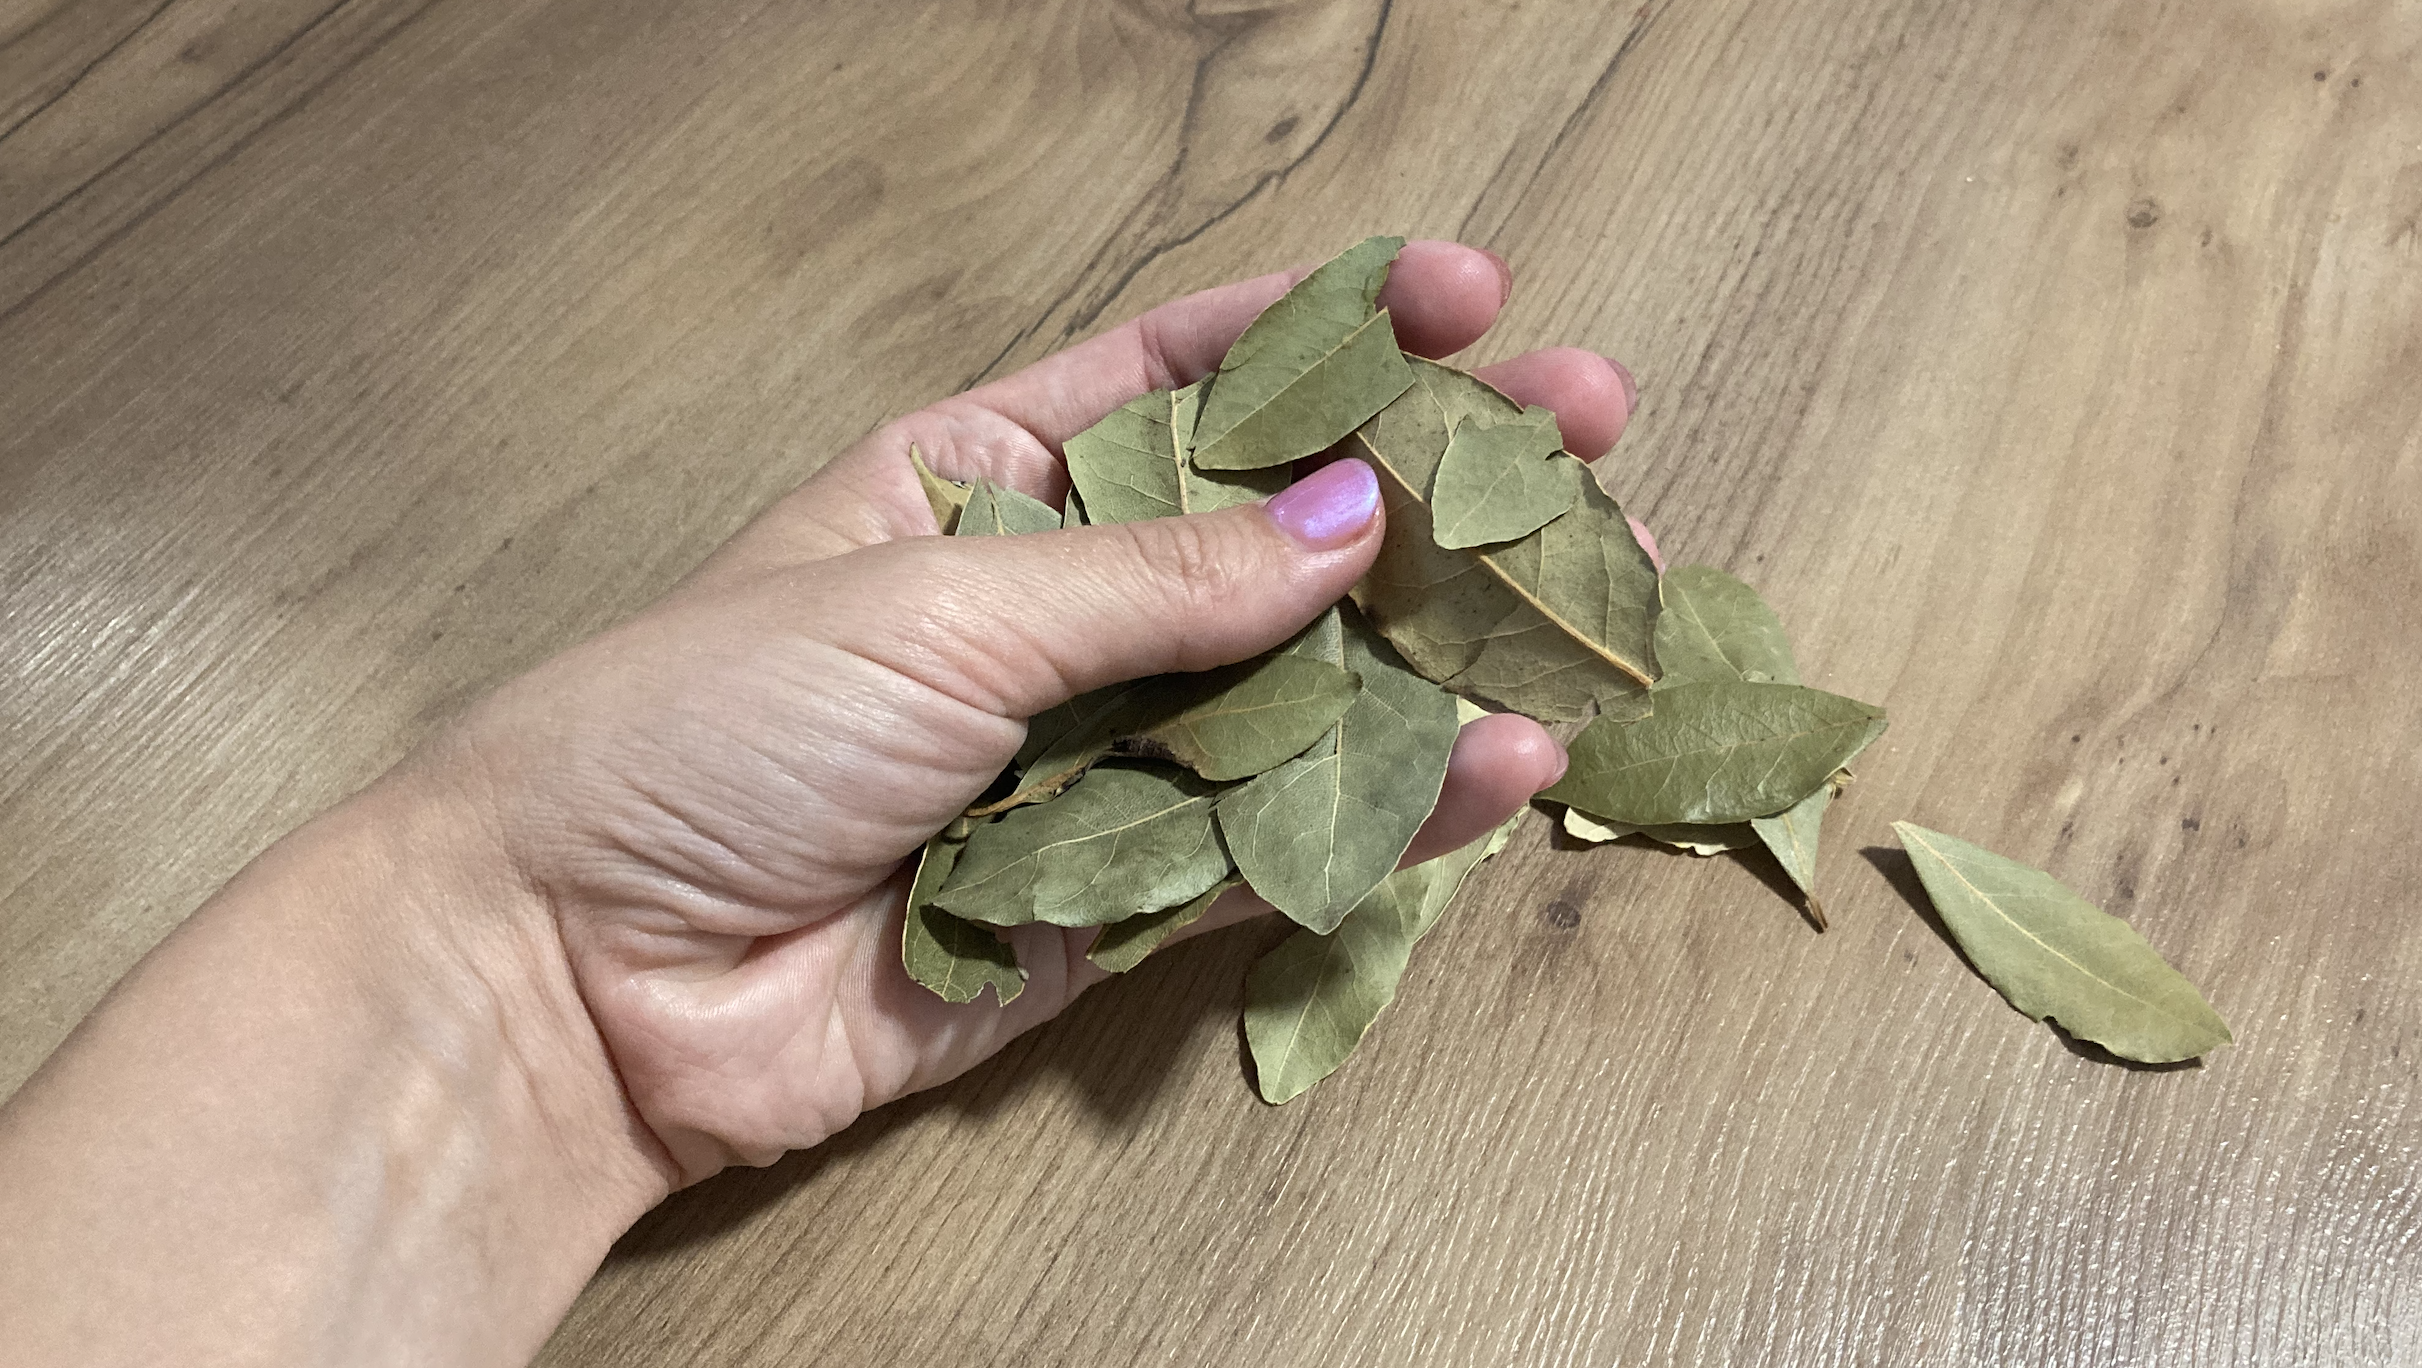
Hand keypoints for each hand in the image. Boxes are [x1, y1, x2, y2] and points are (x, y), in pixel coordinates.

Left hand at [414, 241, 1643, 1182]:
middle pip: (1276, 533)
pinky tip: (1499, 761)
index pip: (1184, 381)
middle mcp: (1051, 613)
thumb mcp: (937, 602)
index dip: (1329, 334)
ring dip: (1444, 650)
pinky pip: (1266, 846)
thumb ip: (1159, 578)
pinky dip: (1383, 813)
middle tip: (1587, 434)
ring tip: (1591, 603)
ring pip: (1299, 693)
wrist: (575, 970)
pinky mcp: (1101, 906)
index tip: (1470, 298)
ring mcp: (1086, 759)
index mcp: (980, 479)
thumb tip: (1349, 520)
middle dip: (1433, 484)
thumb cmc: (705, 726)